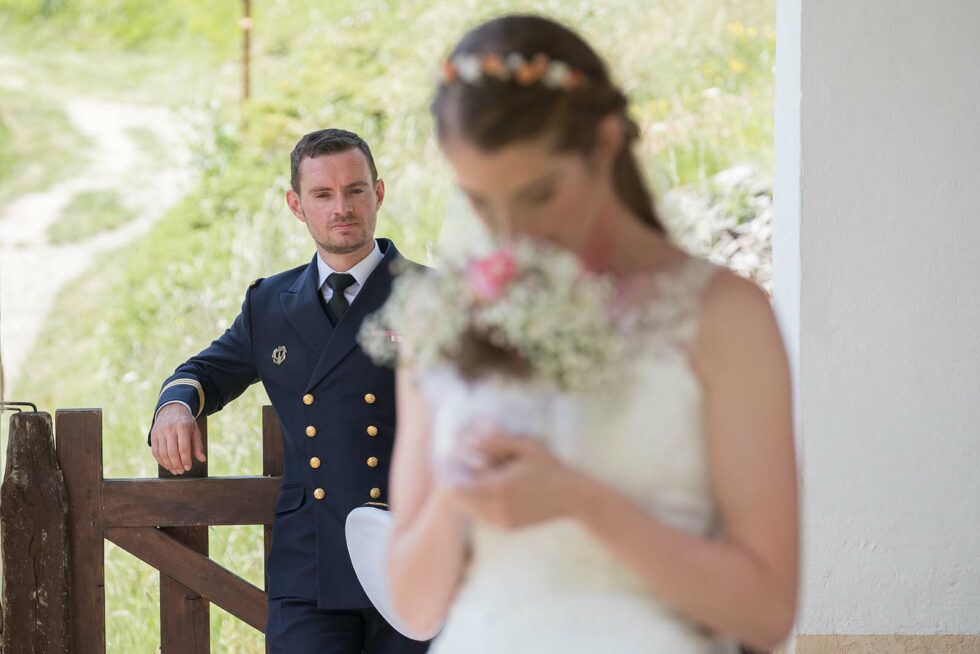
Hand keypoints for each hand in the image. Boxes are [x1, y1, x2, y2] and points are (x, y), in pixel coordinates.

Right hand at [150, 403, 205, 474]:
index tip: (188, 467)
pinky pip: (155, 452)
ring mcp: (159, 432)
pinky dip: (161, 461)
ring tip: (175, 470)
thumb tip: (202, 459)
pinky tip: (167, 465)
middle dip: (177, 464)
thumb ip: (198, 445)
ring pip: (162, 454)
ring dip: (169, 465)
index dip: (186, 460)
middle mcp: (169, 429)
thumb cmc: (186, 423)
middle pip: (172, 452)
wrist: (171, 409)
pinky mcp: (153, 435)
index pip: (184, 448)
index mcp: (182, 427)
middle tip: (181, 471)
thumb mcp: (195, 431)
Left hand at [440, 420, 587, 529]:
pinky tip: (491, 486)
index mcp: (497, 489)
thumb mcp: (525, 447)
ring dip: (466, 494)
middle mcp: (496, 509)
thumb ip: (496, 442)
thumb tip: (470, 440)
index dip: (446, 475)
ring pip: (469, 510)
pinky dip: (480, 502)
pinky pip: (483, 515)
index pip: (455, 489)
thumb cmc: (550, 467)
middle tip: (453, 466)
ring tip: (473, 474)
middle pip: (458, 501)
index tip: (446, 460)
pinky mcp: (507, 527)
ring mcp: (502, 521)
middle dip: (453, 484)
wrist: (573, 497)